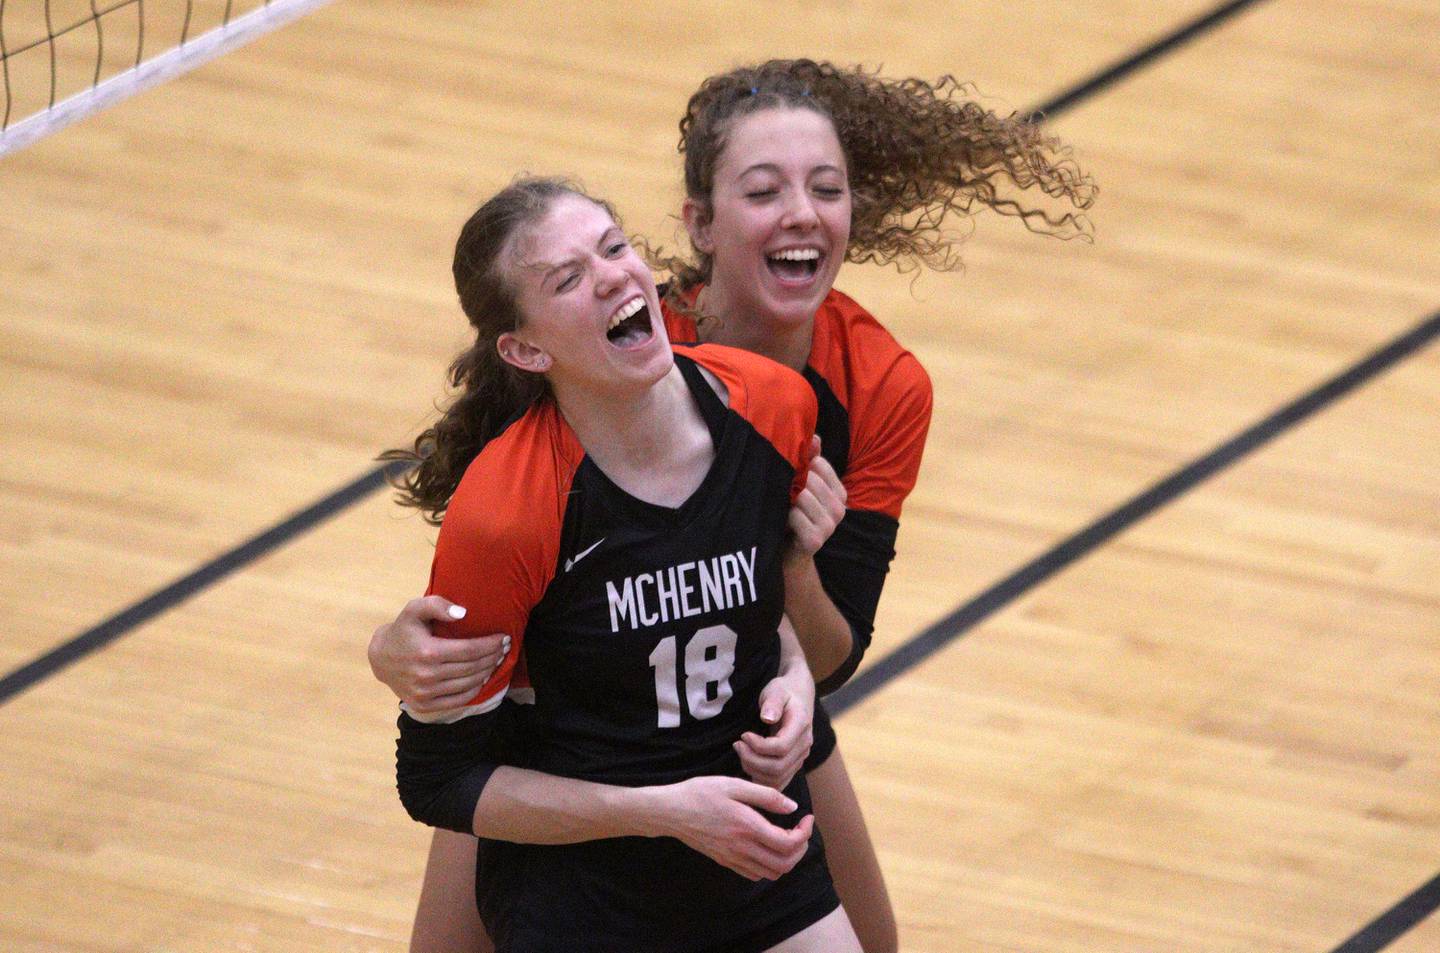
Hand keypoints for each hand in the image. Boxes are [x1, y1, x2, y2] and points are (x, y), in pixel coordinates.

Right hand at [367, 596, 508, 714]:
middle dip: (493, 657)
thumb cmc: (403, 629)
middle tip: (505, 648)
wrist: (380, 657)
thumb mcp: (415, 609)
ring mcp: (425, 693)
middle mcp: (427, 675)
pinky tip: (483, 678)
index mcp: (428, 652)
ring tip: (497, 660)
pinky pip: (458, 700)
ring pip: (468, 684)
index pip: (470, 650)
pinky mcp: (424, 705)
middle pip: (472, 668)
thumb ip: (437, 605)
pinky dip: (474, 689)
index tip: (504, 638)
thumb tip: (463, 613)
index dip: (491, 645)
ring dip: (487, 672)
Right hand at [651, 776, 813, 880]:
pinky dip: (769, 865)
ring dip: (787, 859)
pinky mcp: (725, 861)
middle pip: (784, 864)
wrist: (671, 811)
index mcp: (747, 826)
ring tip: (787, 837)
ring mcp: (733, 858)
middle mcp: (742, 848)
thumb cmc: (701, 792)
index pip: (788, 843)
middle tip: (801, 829)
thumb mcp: (734, 784)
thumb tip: (793, 807)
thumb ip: (766, 796)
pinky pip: (755, 874)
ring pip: (772, 873)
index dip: (805, 833)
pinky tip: (766, 846)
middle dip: (800, 848)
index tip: (806, 817)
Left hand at [735, 670, 813, 791]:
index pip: (780, 747)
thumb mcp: (776, 690)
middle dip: (752, 760)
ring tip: (741, 752)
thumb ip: (772, 702)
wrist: (798, 696)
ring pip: (777, 779)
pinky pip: (778, 783)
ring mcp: (800, 758)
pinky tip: (748, 764)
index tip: (743, 735)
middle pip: (778, 768)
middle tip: (737, 745)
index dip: (758, 746)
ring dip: (753, 770)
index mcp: (801, 726)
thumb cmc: (783, 692)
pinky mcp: (793, 765)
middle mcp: (804, 746)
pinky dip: (761, 779)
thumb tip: (767, 718)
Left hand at [787, 436, 846, 561]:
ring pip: (802, 495)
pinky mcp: (816, 539)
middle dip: (789, 481)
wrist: (787, 556)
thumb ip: (809, 460)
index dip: (798, 466)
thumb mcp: (801, 486)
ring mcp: (830, 525)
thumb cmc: (793, 517)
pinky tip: (781, 522)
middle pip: (810, 478)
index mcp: (839, 492)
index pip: (819, 463)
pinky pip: (795, 515)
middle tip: (778, 492)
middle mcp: (840, 508)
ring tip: (779, 507)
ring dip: (784, 499)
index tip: (786, 475)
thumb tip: (814, 435)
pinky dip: (783, 516)